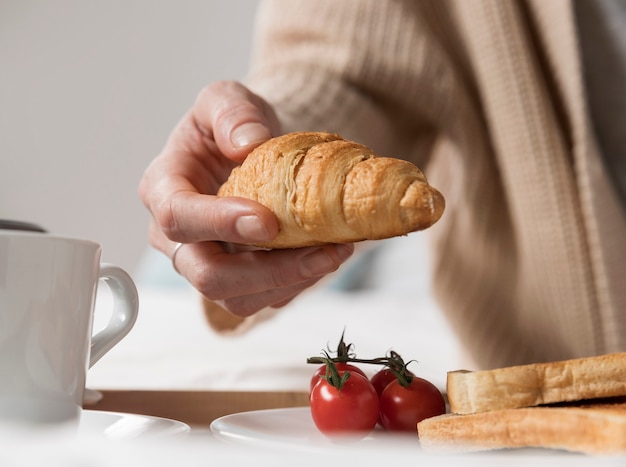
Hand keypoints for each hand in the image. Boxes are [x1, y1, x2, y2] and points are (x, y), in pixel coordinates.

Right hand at [138, 81, 353, 316]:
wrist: (246, 152)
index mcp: (164, 187)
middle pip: (207, 274)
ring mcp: (204, 262)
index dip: (220, 224)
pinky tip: (324, 258)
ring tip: (334, 252)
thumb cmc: (230, 127)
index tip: (268, 221)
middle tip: (321, 251)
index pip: (177, 216)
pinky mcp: (234, 280)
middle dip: (267, 270)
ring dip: (291, 282)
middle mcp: (176, 236)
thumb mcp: (226, 99)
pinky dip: (296, 285)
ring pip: (238, 298)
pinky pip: (261, 299)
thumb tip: (247, 144)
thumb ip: (232, 112)